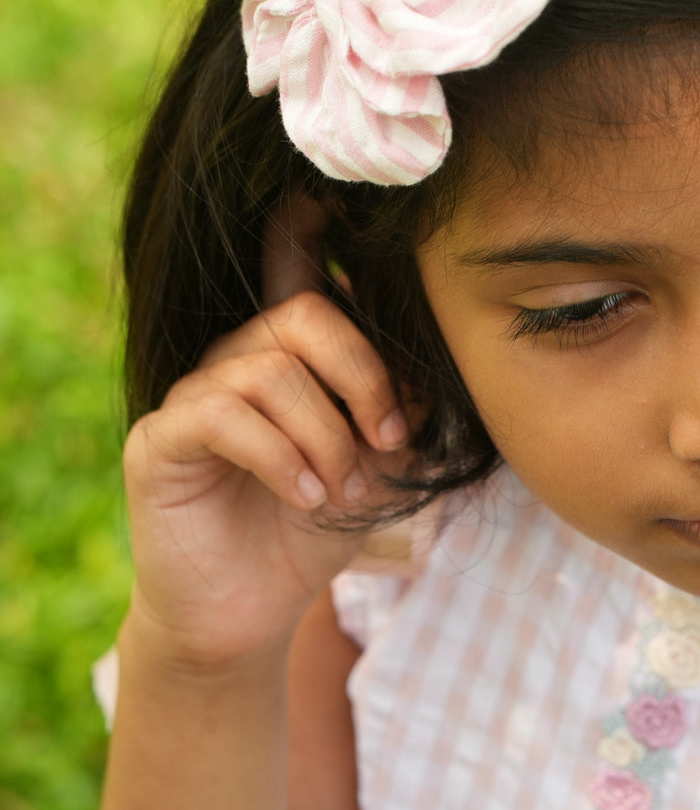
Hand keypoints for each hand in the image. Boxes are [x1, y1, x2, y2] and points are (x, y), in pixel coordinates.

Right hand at [121, 199, 409, 668]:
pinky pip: (226, 416)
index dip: (310, 229)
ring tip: (346, 489)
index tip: (336, 199)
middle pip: (304, 314)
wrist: (250, 611)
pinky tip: (310, 497)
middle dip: (364, 374)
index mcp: (288, 357)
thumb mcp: (377, 470)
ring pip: (271, 369)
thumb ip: (398, 416)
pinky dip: (285, 458)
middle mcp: (235, 360)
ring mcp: (194, 396)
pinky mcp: (162, 441)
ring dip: (328, 435)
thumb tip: (428, 380)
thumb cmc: (314, 530)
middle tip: (390, 439)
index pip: (295, 274)